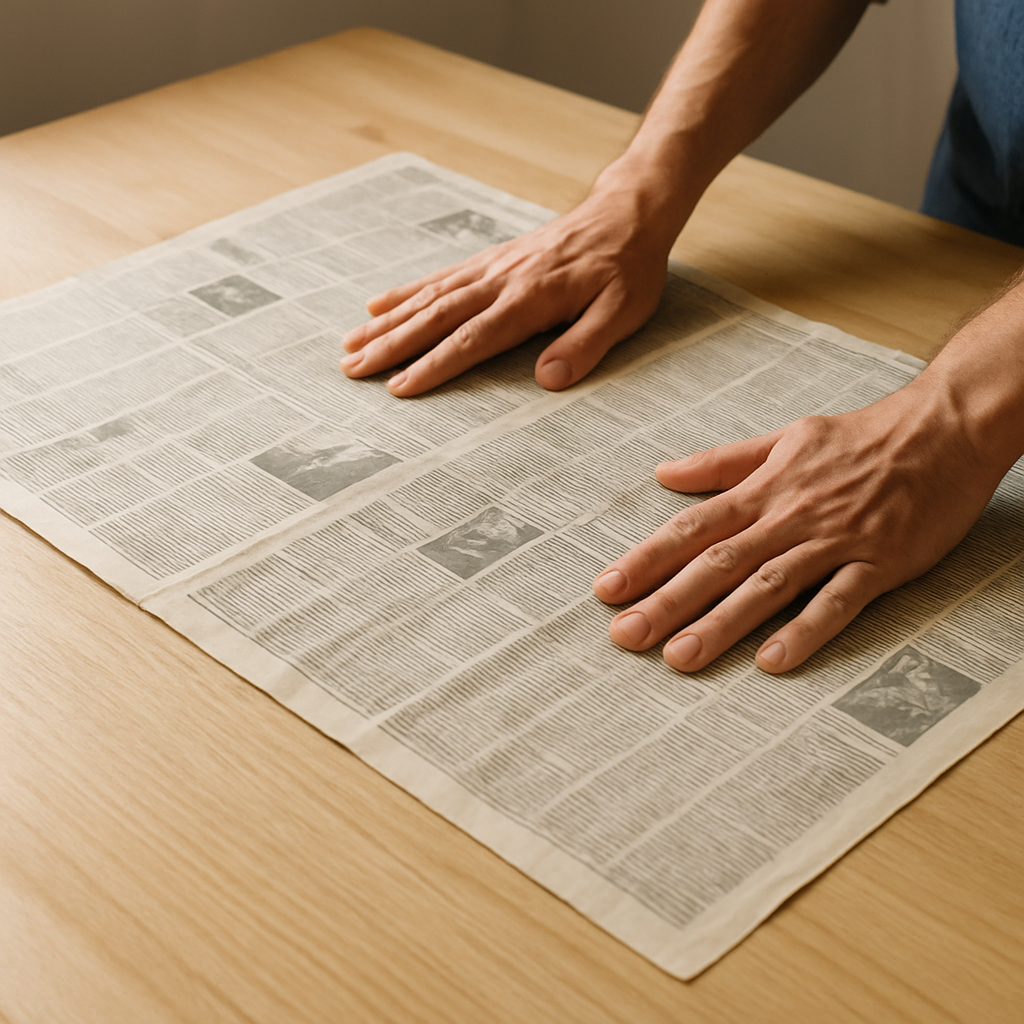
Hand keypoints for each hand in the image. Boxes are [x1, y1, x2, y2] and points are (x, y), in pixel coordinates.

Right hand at [339, 161, 685, 395]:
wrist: (626, 213)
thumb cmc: (629, 268)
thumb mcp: (623, 311)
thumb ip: (585, 344)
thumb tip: (547, 379)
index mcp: (531, 298)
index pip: (473, 338)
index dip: (435, 365)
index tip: (399, 388)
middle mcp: (502, 281)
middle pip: (436, 316)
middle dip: (391, 346)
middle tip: (352, 370)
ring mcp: (491, 268)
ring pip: (428, 296)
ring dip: (387, 322)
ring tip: (349, 346)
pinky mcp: (490, 260)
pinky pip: (439, 277)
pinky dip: (404, 292)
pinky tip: (378, 306)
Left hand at [592, 381, 1005, 672]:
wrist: (944, 427)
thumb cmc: (860, 436)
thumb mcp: (784, 438)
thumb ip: (723, 462)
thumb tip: (664, 472)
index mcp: (763, 490)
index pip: (692, 529)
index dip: (646, 560)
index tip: (606, 590)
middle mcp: (789, 517)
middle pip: (718, 563)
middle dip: (667, 601)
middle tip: (625, 636)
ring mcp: (834, 540)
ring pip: (768, 586)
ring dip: (722, 623)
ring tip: (680, 657)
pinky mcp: (880, 562)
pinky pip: (839, 601)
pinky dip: (807, 630)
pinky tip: (774, 662)